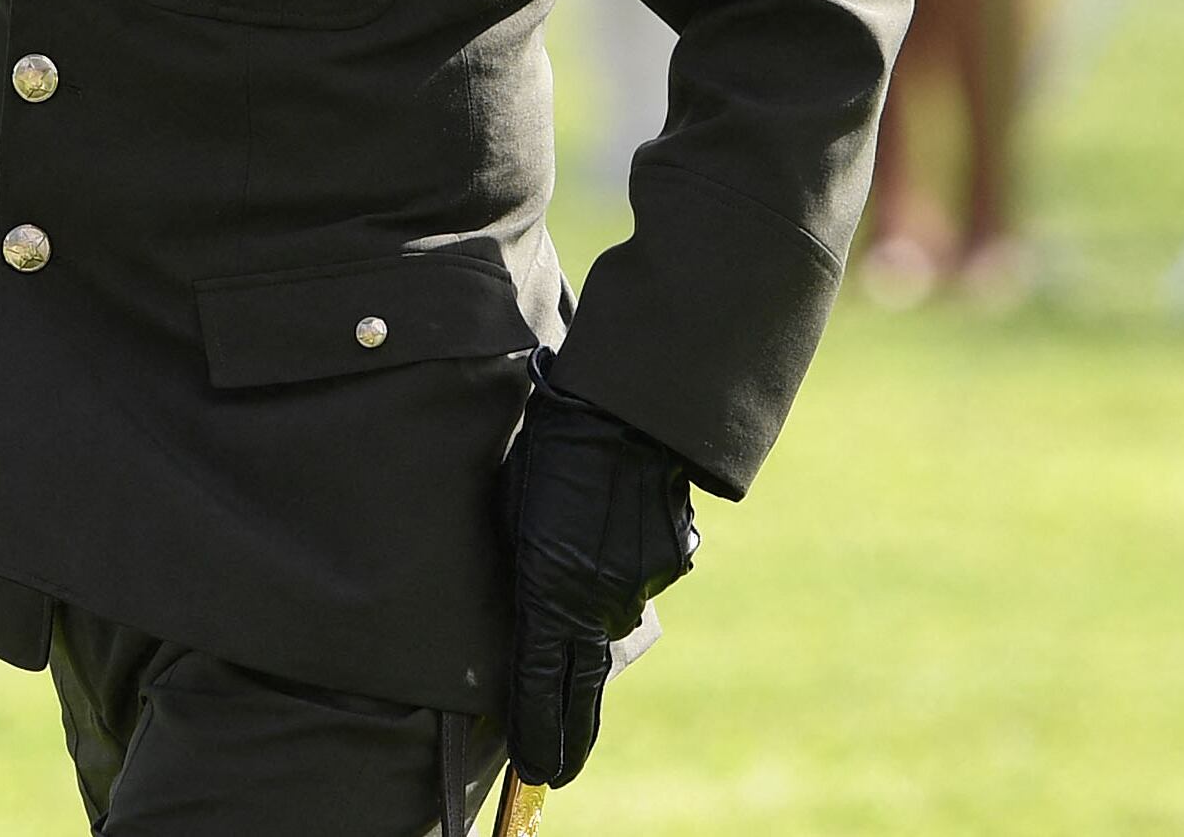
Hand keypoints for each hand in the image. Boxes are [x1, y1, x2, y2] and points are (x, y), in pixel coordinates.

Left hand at [506, 363, 695, 789]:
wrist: (622, 410)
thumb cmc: (546, 453)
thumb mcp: (512, 515)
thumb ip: (524, 571)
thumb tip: (535, 601)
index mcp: (552, 595)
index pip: (542, 687)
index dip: (540, 735)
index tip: (537, 772)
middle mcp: (599, 602)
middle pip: (584, 682)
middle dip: (570, 730)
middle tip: (556, 768)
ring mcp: (640, 583)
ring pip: (609, 613)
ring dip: (590, 603)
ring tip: (575, 554)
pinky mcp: (670, 559)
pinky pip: (637, 574)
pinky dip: (620, 560)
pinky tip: (607, 517)